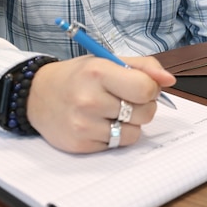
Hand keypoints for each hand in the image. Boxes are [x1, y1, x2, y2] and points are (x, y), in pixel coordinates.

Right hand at [25, 55, 176, 152]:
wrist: (36, 95)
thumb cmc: (78, 76)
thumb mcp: (108, 60)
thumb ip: (144, 67)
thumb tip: (170, 80)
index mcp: (98, 73)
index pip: (146, 89)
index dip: (150, 89)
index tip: (141, 87)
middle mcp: (89, 100)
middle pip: (145, 113)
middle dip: (143, 106)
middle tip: (126, 99)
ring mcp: (83, 125)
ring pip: (133, 133)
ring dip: (129, 123)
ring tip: (111, 112)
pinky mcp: (80, 145)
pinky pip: (116, 145)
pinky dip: (114, 136)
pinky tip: (99, 123)